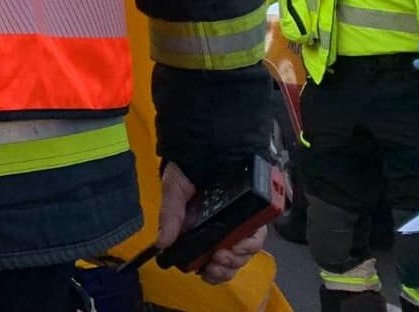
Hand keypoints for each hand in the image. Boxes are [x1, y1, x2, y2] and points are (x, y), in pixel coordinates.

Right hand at [156, 163, 265, 284]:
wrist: (206, 146)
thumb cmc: (187, 170)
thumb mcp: (173, 192)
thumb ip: (169, 216)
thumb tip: (161, 243)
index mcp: (203, 230)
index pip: (211, 260)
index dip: (212, 272)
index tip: (206, 271)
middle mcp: (223, 229)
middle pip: (231, 261)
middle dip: (225, 268)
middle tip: (216, 262)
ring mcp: (240, 222)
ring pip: (245, 252)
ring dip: (237, 258)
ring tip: (227, 252)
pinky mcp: (254, 213)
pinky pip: (258, 234)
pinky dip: (251, 241)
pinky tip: (241, 240)